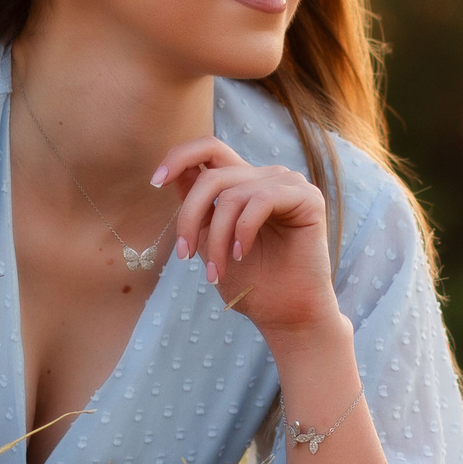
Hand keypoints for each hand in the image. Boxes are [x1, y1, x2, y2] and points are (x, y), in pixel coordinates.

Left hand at [150, 137, 338, 336]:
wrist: (285, 314)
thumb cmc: (250, 282)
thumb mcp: (210, 239)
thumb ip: (198, 207)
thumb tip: (170, 175)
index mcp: (244, 183)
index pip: (209, 149)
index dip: (179, 156)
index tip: (155, 181)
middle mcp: (266, 177)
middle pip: (213, 176)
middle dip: (190, 216)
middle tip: (184, 254)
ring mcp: (288, 184)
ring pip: (232, 195)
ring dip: (217, 238)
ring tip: (216, 271)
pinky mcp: (307, 197)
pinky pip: (262, 200)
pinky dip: (243, 230)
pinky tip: (241, 254)